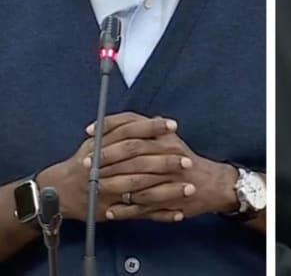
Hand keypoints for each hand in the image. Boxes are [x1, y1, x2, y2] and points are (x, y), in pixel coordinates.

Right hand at [36, 112, 178, 221]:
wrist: (58, 191)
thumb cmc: (84, 161)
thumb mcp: (97, 140)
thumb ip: (122, 128)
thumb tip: (156, 119)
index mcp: (101, 147)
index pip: (130, 133)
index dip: (152, 128)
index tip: (173, 125)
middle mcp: (103, 168)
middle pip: (139, 162)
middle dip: (166, 162)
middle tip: (188, 162)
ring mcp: (107, 191)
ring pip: (141, 189)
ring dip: (168, 191)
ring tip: (190, 189)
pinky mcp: (112, 210)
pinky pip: (138, 213)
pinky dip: (159, 214)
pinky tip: (178, 213)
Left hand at [87, 114, 238, 222]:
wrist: (214, 184)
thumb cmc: (186, 162)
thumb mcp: (171, 140)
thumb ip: (151, 130)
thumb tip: (126, 123)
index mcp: (166, 138)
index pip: (134, 126)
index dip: (110, 128)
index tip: (90, 133)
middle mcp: (169, 154)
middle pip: (132, 151)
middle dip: (105, 158)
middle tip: (84, 164)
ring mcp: (169, 178)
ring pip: (135, 180)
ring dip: (111, 184)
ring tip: (93, 188)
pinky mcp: (169, 199)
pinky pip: (143, 205)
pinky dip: (125, 210)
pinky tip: (110, 211)